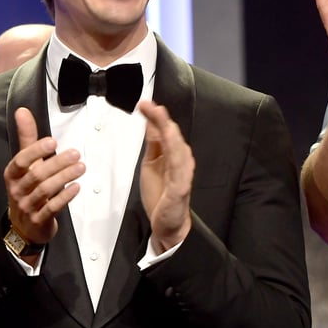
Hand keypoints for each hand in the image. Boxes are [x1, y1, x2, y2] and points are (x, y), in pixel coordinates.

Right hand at [3, 107, 83, 245]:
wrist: (24, 226)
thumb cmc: (27, 187)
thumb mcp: (25, 164)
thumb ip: (26, 138)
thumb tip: (22, 110)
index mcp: (12, 174)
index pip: (20, 161)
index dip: (36, 151)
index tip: (53, 141)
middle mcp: (17, 190)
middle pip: (36, 175)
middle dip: (57, 163)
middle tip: (76, 153)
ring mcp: (27, 206)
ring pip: (45, 190)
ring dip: (64, 177)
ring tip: (81, 167)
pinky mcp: (39, 220)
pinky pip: (52, 208)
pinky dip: (65, 197)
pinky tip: (77, 187)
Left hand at [139, 100, 193, 253]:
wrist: (167, 223)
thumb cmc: (161, 195)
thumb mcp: (151, 164)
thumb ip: (154, 144)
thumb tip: (150, 123)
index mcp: (173, 154)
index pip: (165, 130)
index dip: (156, 116)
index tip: (145, 104)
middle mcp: (181, 160)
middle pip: (171, 134)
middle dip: (161, 119)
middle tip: (150, 105)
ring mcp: (182, 172)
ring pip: (177, 147)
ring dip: (168, 131)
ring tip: (161, 117)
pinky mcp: (181, 186)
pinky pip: (179, 168)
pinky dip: (175, 154)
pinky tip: (171, 143)